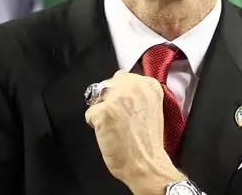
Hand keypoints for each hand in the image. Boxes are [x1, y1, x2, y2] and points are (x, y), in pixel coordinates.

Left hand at [85, 71, 183, 193]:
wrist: (147, 164)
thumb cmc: (149, 142)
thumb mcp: (151, 107)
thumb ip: (137, 94)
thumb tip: (119, 89)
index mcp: (148, 85)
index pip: (122, 78)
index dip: (120, 94)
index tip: (126, 108)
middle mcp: (133, 86)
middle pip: (107, 85)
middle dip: (108, 100)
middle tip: (118, 119)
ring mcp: (116, 98)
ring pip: (96, 98)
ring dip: (101, 111)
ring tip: (114, 127)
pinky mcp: (102, 111)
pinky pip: (89, 114)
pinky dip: (95, 125)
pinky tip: (108, 134)